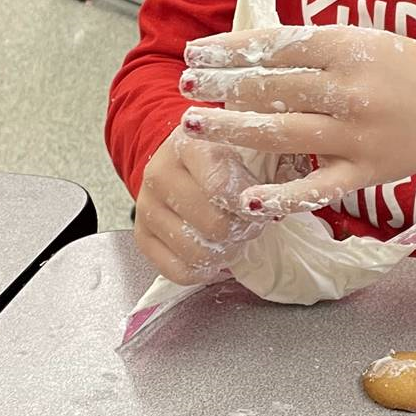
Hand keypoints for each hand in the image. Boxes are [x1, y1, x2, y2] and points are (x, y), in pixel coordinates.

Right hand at [134, 127, 267, 284]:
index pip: (221, 187)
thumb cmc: (223, 155)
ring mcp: (146, 207)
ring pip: (198, 253)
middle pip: (214, 225)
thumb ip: (265, 163)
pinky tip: (214, 254)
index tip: (260, 206)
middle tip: (248, 222)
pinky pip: (178, 272)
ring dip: (225, 251)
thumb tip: (273, 204)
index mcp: (188, 144)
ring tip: (232, 236)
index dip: (249, 205)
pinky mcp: (142, 236)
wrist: (182, 160)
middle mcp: (159, 174)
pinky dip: (203, 271)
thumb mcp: (246, 144)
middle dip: (241, 230)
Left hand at [178, 26, 415, 214]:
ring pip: (284, 133)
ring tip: (193, 124)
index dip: (230, 51)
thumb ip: (313, 48)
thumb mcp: (365, 41)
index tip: (194, 53)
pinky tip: (247, 198)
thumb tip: (250, 50)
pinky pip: (317, 188)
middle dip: (222, 86)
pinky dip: (282, 196)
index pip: (277, 46)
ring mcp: (357, 135)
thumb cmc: (408, 71)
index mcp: (349, 47)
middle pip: (273, 88)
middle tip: (184, 85)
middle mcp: (351, 90)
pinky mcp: (365, 173)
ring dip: (233, 129)